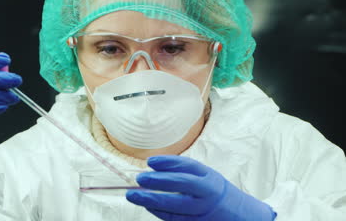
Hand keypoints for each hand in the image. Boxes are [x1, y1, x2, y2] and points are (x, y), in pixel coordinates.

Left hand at [126, 155, 275, 220]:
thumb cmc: (217, 193)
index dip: (168, 163)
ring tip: (134, 195)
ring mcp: (202, 212)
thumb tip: (153, 168)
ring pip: (174, 207)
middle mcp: (207, 195)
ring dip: (151, 201)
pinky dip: (159, 212)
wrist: (243, 218)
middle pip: (180, 187)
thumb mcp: (207, 177)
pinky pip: (175, 219)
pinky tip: (148, 206)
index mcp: (209, 179)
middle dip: (158, 182)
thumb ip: (184, 173)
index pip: (187, 168)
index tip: (150, 161)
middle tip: (139, 179)